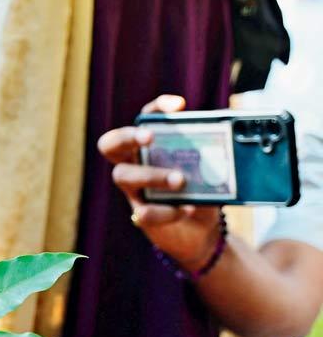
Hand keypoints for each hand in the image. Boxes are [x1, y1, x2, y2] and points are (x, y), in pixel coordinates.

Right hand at [98, 94, 223, 271]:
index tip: (179, 106)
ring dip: (151, 175)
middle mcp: (135, 164)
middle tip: (150, 138)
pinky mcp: (141, 215)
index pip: (146, 118)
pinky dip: (167, 211)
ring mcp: (135, 190)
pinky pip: (144, 212)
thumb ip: (209, 152)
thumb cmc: (202, 191)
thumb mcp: (209, 168)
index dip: (156, 108)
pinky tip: (187, 209)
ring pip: (123, 176)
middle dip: (128, 136)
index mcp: (152, 147)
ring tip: (180, 180)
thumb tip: (225, 136)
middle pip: (111, 144)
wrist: (202, 230)